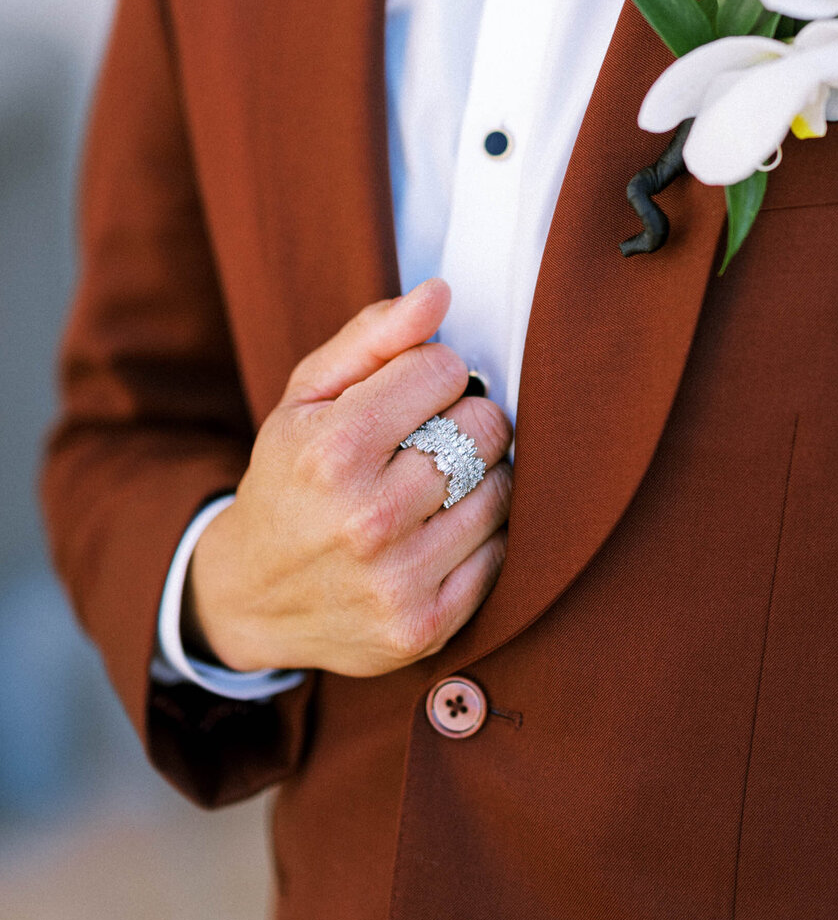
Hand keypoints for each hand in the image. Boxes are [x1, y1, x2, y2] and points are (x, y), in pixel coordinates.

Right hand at [184, 279, 511, 676]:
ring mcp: (398, 579)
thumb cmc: (291, 476)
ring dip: (479, 478)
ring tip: (435, 485)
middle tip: (429, 438)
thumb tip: (441, 293)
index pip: (445, 370)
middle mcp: (367, 518)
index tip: (410, 395)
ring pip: (502, 490)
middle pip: (485, 429)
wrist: (254, 595)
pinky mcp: (425, 626)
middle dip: (465, 420)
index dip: (433, 374)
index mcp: (334, 450)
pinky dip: (482, 534)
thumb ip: (374, 336)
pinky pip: (502, 553)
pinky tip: (441, 530)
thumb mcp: (308, 395)